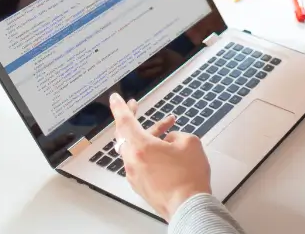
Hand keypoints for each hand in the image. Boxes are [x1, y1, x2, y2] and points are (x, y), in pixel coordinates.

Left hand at [110, 93, 210, 220]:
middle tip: (135, 106)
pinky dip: (149, 151)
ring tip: (168, 128)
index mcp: (141, 147)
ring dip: (148, 135)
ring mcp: (135, 174)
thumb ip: (176, 134)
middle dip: (132, 118)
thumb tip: (169, 139)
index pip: (125, 121)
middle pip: (126, 134)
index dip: (119, 107)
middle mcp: (133, 161)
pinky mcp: (140, 185)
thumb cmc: (188, 176)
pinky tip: (166, 151)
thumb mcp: (189, 143)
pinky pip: (140, 161)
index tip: (115, 98)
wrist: (187, 206)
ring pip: (135, 147)